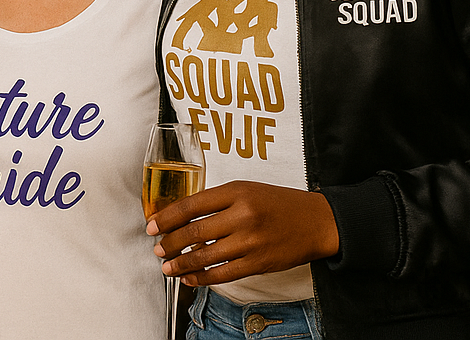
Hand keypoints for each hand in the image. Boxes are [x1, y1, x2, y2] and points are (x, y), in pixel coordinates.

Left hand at [146, 180, 339, 286]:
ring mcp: (251, 241)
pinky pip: (223, 274)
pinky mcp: (259, 263)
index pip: (190, 205)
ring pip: (205, 255)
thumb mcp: (246, 190)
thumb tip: (182, 216)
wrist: (318, 222)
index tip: (151, 225)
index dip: (166, 217)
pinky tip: (190, 278)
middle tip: (157, 248)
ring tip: (168, 267)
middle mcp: (242, 215)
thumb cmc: (279, 203)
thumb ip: (217, 200)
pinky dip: (202, 277)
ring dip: (181, 263)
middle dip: (170, 242)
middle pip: (194, 231)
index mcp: (236, 192)